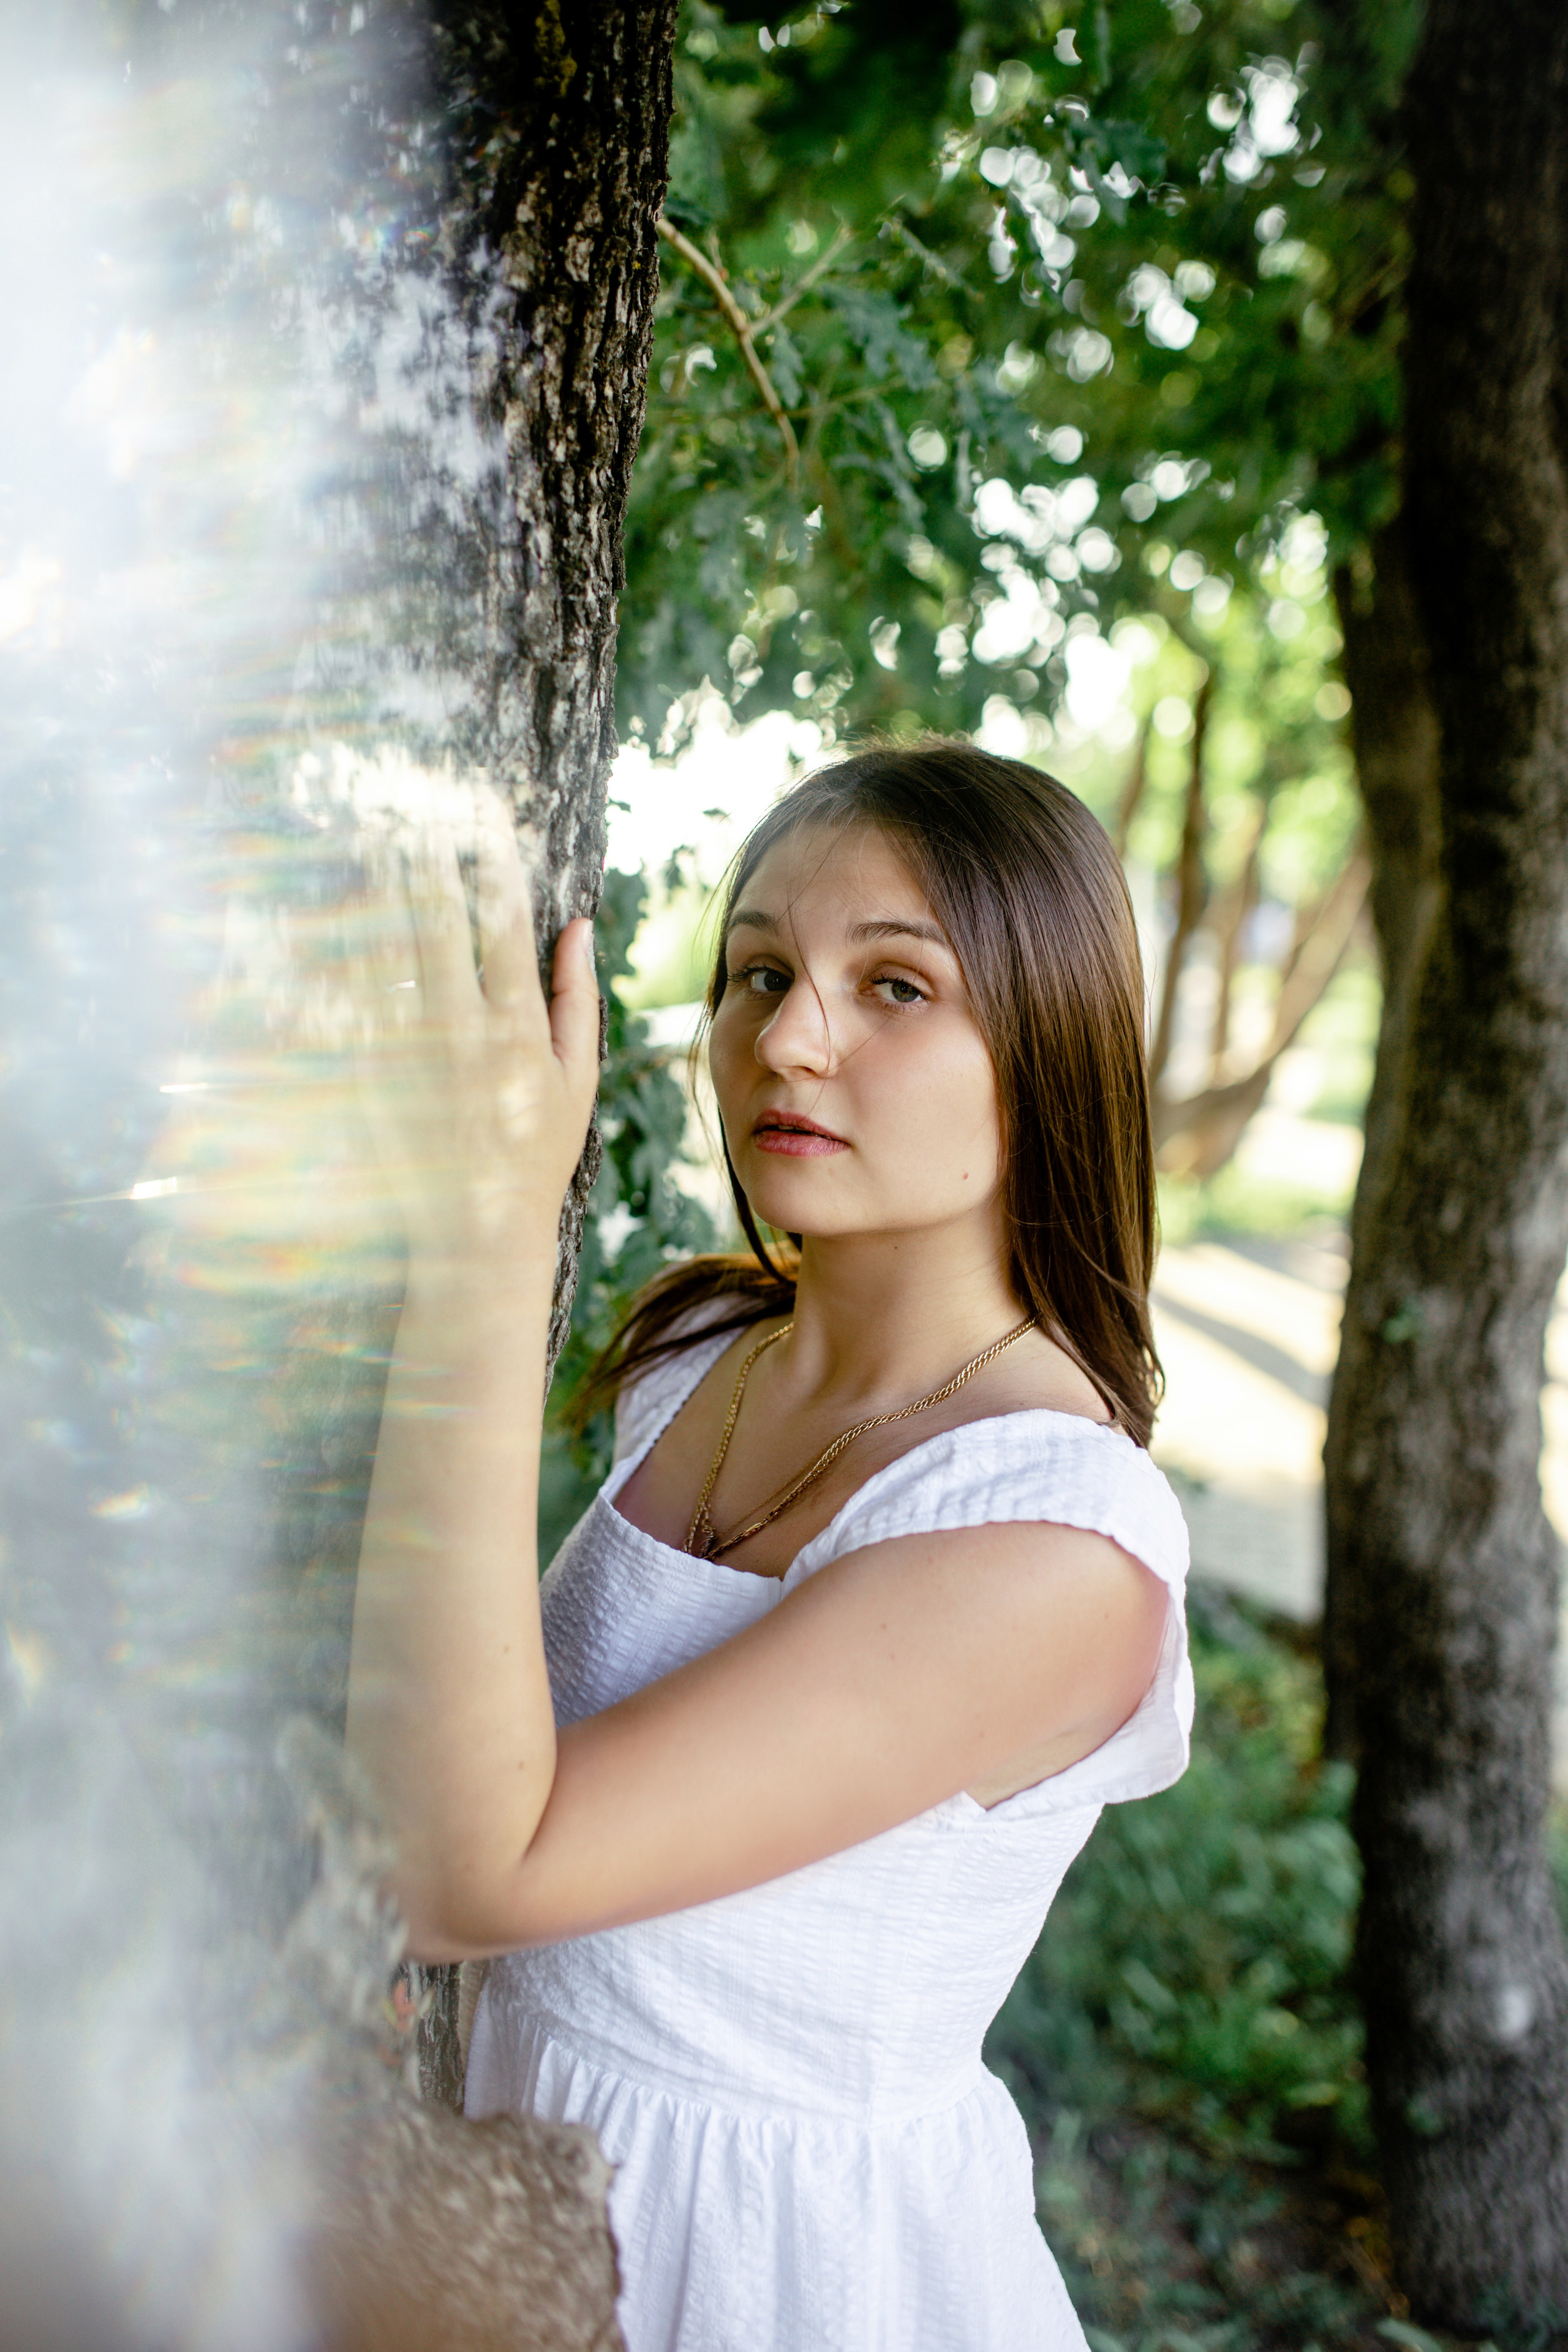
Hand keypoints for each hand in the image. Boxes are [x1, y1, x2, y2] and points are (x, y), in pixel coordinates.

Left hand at [350, 786, 600, 1274]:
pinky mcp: (366, 1075)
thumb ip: (575, 998)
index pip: (503, 920)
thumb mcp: (575, 1079)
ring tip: (373, 844)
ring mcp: (408, 1052)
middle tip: (410, 810)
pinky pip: (350, 999)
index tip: (480, 815)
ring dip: (380, 890)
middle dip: (425, 857)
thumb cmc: (535, 1155)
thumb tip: (577, 923)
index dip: (492, 859)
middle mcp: (461, 1030)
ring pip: (386, 948)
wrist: (472, 1233)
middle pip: (436, 920)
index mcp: (518, 1026)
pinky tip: (338, 919)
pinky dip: (344, 954)